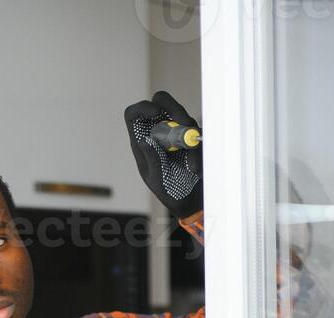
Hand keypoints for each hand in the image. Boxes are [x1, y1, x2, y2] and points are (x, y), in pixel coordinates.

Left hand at [124, 90, 203, 219]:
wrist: (191, 201)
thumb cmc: (169, 191)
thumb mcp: (157, 179)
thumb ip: (151, 160)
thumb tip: (144, 140)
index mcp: (142, 139)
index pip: (134, 113)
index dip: (142, 107)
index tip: (155, 113)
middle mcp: (159, 131)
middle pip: (161, 101)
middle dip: (173, 107)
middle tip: (184, 123)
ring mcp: (177, 131)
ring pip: (183, 116)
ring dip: (189, 135)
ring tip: (192, 164)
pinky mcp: (194, 136)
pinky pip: (199, 133)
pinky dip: (198, 149)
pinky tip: (196, 169)